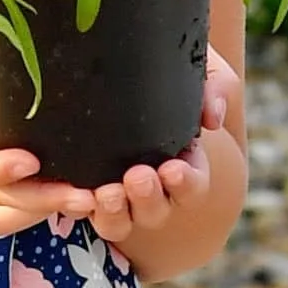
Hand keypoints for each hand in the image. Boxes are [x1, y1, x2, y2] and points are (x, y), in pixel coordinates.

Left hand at [0, 49, 243, 244]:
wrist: (126, 64)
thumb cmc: (171, 72)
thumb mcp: (202, 71)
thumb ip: (216, 88)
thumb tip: (212, 118)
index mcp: (185, 166)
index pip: (192, 187)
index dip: (186, 184)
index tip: (173, 169)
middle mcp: (153, 190)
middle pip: (155, 211)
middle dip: (148, 199)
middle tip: (136, 177)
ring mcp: (118, 196)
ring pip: (118, 223)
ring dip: (114, 212)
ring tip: (105, 192)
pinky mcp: (85, 192)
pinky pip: (81, 212)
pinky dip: (78, 208)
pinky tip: (72, 194)